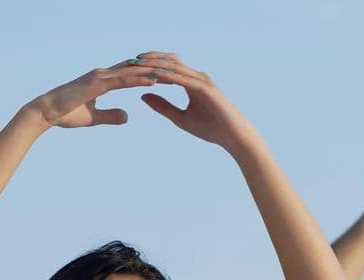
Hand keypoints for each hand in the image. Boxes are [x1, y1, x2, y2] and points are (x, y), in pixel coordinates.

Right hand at [30, 57, 163, 129]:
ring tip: (172, 73)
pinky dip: (139, 80)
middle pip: (135, 70)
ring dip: (153, 72)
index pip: (130, 75)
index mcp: (103, 80)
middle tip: (176, 70)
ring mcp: (100, 77)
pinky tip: (154, 81)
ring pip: (132, 72)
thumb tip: (127, 116)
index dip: (148, 75)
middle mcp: (103, 74)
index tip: (166, 76)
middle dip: (155, 69)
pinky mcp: (97, 84)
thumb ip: (110, 115)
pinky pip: (123, 81)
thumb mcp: (94, 118)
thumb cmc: (66, 114)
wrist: (47, 112)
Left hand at [138, 52, 259, 152]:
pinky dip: (167, 76)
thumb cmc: (212, 129)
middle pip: (168, 61)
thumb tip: (142, 95)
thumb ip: (163, 106)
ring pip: (173, 66)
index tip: (130, 66)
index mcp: (190, 81)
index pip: (166, 67)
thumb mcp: (180, 118)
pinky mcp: (204, 88)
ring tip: (137, 64)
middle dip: (149, 59)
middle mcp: (195, 76)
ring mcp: (201, 80)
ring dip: (155, 64)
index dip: (148, 65)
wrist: (234, 136)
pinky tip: (154, 77)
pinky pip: (182, 78)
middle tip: (129, 60)